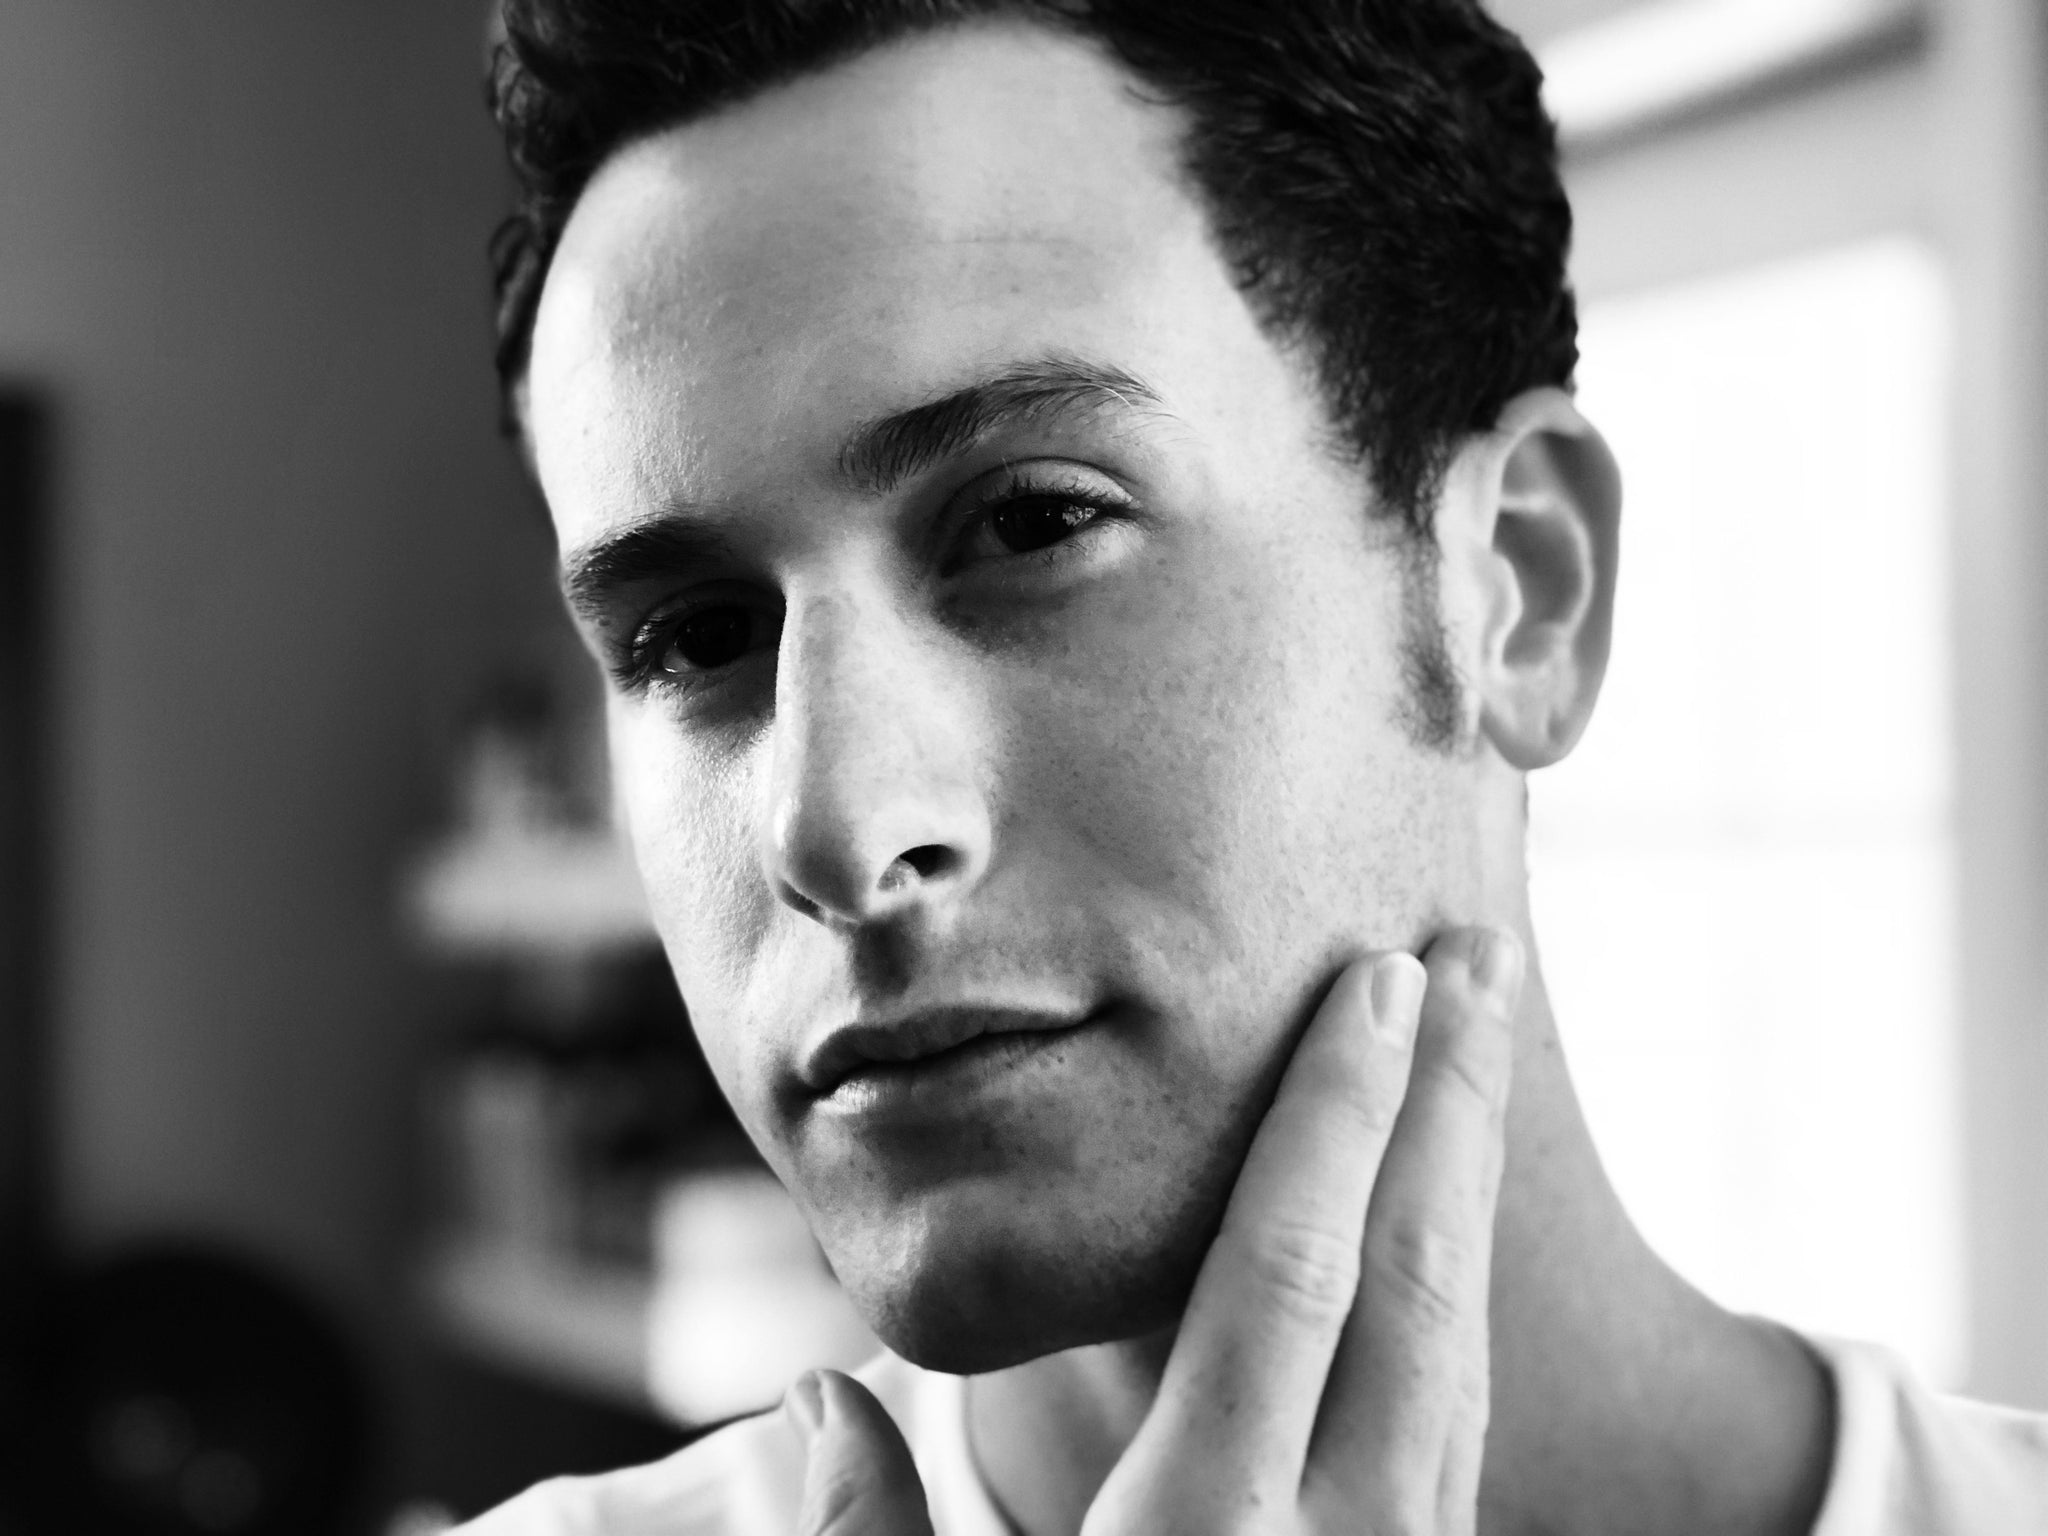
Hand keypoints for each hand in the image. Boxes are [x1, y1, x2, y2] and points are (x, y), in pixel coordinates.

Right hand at [787, 926, 1524, 1535]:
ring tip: (1465, 1074)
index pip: (1293, 1279)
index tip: (1380, 983)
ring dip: (1462, 1204)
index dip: (1339, 1117)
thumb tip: (823, 1396)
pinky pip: (1454, 1445)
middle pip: (1416, 1293)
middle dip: (1447, 1115)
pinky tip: (1435, 1270)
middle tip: (1474, 965)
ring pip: (1457, 1365)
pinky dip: (1451, 1320)